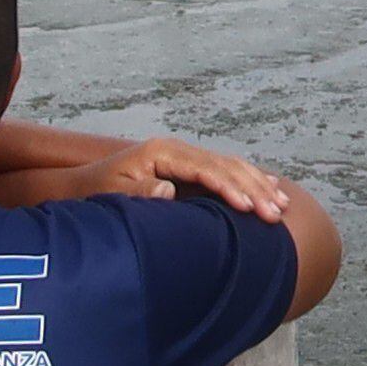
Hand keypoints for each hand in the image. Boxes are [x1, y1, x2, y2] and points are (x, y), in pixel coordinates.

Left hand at [69, 138, 291, 220]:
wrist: (84, 186)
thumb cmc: (97, 194)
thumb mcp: (111, 196)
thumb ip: (139, 194)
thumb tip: (168, 191)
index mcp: (162, 153)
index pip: (205, 169)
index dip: (229, 187)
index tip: (249, 207)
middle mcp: (177, 150)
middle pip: (224, 166)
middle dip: (253, 189)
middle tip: (276, 214)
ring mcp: (185, 157)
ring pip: (231, 166)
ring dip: (258, 185)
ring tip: (282, 206)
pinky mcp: (189, 169)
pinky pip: (226, 171)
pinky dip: (250, 180)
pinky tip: (271, 187)